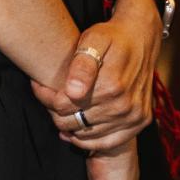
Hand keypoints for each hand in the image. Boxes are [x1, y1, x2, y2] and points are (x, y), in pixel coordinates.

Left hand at [31, 0, 159, 150]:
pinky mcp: (138, 123)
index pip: (62, 105)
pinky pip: (107, 143)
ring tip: (62, 108)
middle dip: (54, 111)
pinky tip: (75, 130)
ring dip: (69, 125)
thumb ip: (82, 65)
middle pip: (71, 122)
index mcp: (110, 86)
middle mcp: (123, 106)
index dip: (45, 96)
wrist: (141, 38)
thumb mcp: (93, 39)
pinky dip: (88, 140)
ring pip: (85, 135)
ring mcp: (133, 117)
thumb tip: (73, 92)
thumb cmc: (112, 37)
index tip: (38, 85)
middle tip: (49, 97)